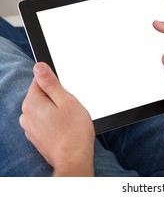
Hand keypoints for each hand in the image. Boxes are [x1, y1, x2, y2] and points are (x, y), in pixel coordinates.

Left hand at [19, 62, 94, 176]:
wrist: (74, 160)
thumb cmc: (74, 132)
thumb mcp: (66, 100)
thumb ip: (51, 83)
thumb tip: (39, 67)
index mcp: (32, 103)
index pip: (39, 80)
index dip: (57, 84)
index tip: (66, 93)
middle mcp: (26, 116)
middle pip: (42, 95)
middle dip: (57, 98)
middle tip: (71, 108)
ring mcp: (30, 128)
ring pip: (45, 109)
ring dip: (57, 111)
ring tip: (70, 121)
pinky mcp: (37, 137)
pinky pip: (46, 122)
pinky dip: (55, 122)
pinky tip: (66, 129)